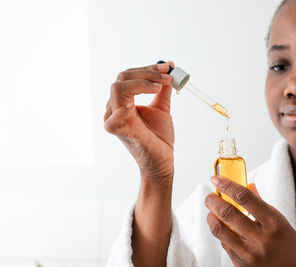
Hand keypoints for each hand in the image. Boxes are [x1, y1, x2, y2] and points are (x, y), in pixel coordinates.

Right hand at [104, 62, 174, 183]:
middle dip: (147, 73)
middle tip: (167, 76)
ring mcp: (114, 119)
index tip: (168, 67)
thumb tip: (170, 68)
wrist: (162, 160)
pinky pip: (113, 118)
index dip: (148, 69)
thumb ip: (163, 89)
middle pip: (123, 78)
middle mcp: (115, 108)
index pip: (129, 76)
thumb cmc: (158, 136)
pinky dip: (123, 109)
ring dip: (141, 83)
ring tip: (160, 87)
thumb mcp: (162, 107)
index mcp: (123, 101)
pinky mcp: (119, 132)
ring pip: (118, 89)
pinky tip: (137, 103)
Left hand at [205, 176, 295, 266]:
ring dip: (211, 217)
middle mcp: (261, 238)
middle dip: (213, 201)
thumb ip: (260, 203)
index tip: (216, 179)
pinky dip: (221, 234)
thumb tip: (246, 184)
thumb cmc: (287, 243)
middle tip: (209, 197)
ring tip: (211, 212)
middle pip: (228, 213)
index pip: (244, 197)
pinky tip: (223, 229)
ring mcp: (250, 254)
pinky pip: (224, 245)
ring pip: (220, 230)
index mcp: (273, 222)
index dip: (227, 185)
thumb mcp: (279, 220)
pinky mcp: (242, 266)